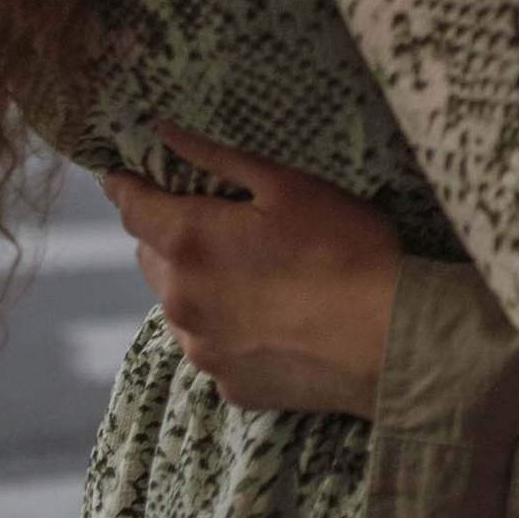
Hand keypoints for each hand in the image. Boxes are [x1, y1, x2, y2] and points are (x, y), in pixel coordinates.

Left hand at [103, 125, 403, 415]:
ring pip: (179, 304)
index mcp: (189, 241)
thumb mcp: (286, 185)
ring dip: (198, 284)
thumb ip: (216, 157)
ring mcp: (202, 350)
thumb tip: (163, 131)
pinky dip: (228, 327)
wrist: (392, 339)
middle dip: (170, 234)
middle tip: (221, 222)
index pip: (129, 206)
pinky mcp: (229, 386)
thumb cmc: (345, 247)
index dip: (126, 185)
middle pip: (150, 256)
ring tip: (257, 274)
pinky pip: (212, 345)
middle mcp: (181, 301)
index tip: (130, 174)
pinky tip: (275, 317)